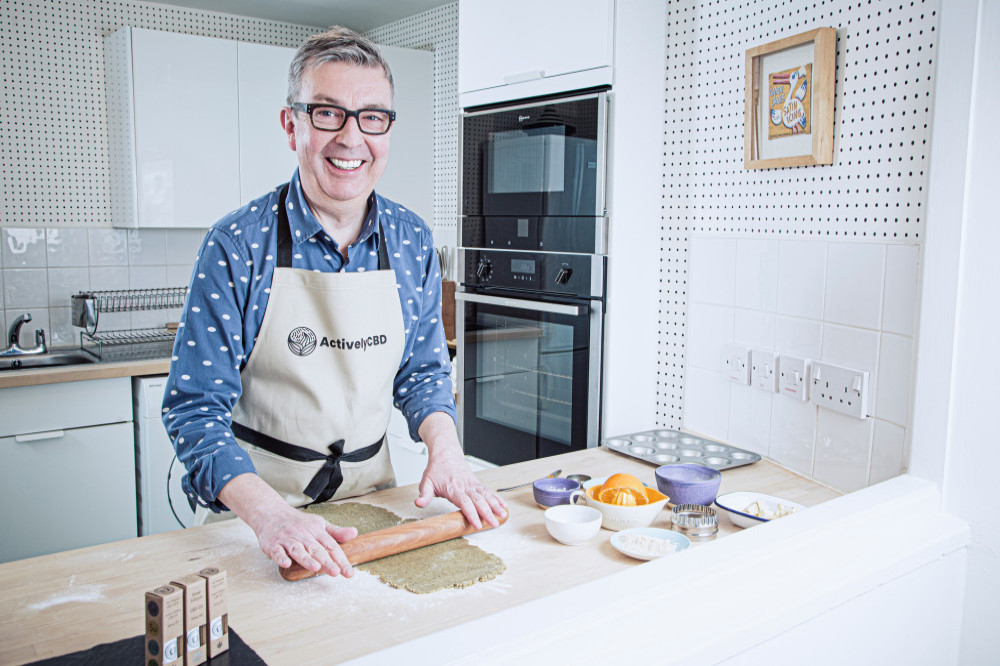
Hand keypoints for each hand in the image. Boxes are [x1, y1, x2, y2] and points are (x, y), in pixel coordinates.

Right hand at [253, 500, 357, 576]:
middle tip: (336, 572)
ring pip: (298, 549)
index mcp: (316, 530)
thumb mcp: (319, 524)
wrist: (271, 512)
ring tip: (316, 567)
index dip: (341, 559)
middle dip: (326, 561)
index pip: (331, 546)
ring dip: (306, 559)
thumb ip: (336, 532)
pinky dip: (281, 557)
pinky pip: (277, 551)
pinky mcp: (272, 544)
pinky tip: (286, 564)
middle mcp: (302, 534)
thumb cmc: (298, 522)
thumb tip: (354, 533)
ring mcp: (287, 539)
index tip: (349, 572)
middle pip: (316, 549)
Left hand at [415, 413, 506, 528]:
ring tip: (503, 515)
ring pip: (487, 496)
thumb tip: (418, 503)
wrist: (446, 453)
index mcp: (454, 488)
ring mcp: (473, 485)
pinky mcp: (476, 484)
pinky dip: (497, 499)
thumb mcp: (426, 481)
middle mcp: (466, 487)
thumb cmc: (437, 469)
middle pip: (479, 501)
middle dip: (488, 513)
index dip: (471, 514)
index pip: (465, 503)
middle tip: (494, 524)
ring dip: (496, 506)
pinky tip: (503, 506)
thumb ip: (424, 494)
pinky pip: (488, 492)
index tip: (477, 524)